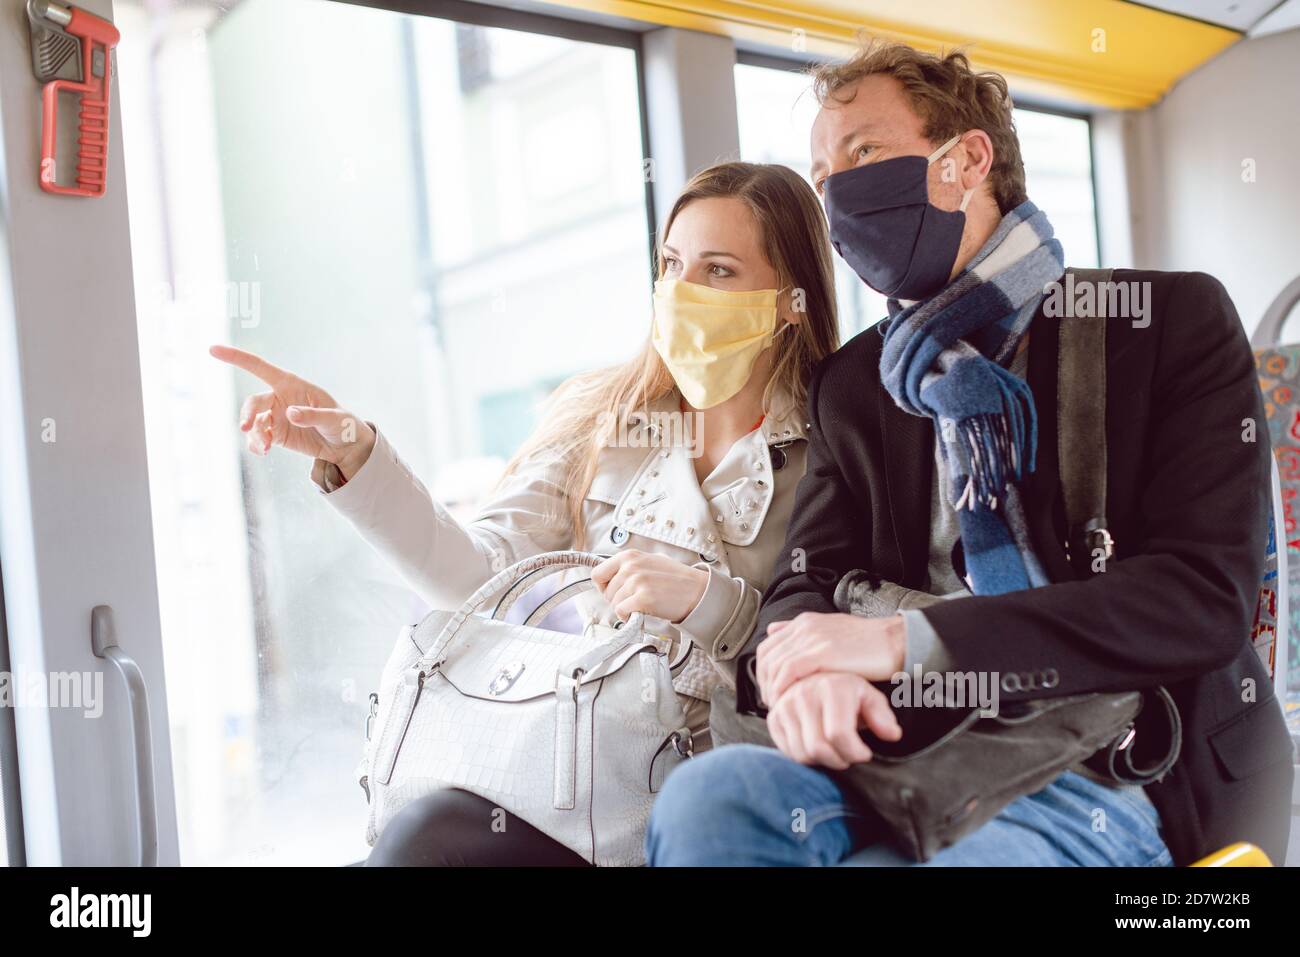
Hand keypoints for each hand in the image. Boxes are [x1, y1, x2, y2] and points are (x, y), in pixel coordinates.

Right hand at [210, 345, 375, 478]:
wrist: (346, 446)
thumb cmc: (343, 424)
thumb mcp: (334, 419)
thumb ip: (312, 415)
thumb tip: (289, 413)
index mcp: (292, 385)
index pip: (260, 367)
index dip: (237, 357)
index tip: (213, 349)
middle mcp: (280, 398)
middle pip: (253, 401)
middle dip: (247, 413)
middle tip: (246, 428)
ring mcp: (277, 416)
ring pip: (254, 422)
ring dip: (254, 435)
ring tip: (265, 448)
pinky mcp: (277, 434)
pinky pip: (258, 437)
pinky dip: (257, 444)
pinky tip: (264, 451)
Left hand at [590, 550, 708, 623]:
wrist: (697, 591)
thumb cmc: (676, 578)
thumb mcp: (649, 561)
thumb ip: (629, 566)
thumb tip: (610, 577)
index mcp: (629, 555)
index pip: (597, 573)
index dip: (604, 586)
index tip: (614, 591)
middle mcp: (631, 566)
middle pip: (606, 592)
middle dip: (617, 600)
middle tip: (634, 600)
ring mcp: (637, 581)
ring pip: (614, 604)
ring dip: (625, 609)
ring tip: (642, 605)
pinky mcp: (643, 598)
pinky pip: (622, 612)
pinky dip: (629, 617)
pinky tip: (641, 612)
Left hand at [756, 612, 905, 704]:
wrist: (893, 641)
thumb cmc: (867, 643)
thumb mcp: (831, 631)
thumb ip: (802, 632)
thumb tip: (774, 630)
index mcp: (804, 622)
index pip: (768, 647)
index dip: (763, 672)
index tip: (770, 690)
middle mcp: (804, 627)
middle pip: (766, 657)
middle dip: (764, 683)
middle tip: (771, 703)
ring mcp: (811, 639)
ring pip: (774, 666)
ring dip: (772, 689)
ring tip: (779, 706)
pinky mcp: (821, 653)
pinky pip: (789, 671)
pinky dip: (783, 688)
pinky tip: (787, 702)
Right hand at [767, 672, 901, 768]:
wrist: (816, 679)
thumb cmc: (847, 693)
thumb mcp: (869, 697)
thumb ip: (882, 716)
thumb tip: (893, 734)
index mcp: (831, 687)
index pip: (839, 735)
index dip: (854, 752)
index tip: (864, 753)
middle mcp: (804, 694)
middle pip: (819, 748)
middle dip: (840, 760)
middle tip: (849, 755)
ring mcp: (785, 706)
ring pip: (803, 754)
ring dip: (823, 761)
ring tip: (835, 750)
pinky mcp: (774, 718)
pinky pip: (789, 752)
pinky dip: (806, 757)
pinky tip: (818, 746)